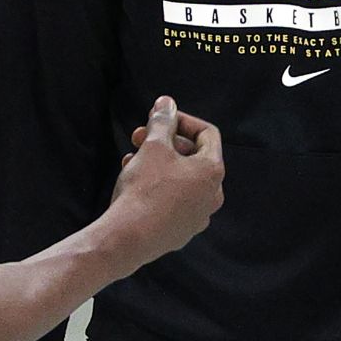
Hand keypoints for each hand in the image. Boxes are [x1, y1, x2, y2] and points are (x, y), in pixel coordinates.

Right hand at [106, 97, 223, 270]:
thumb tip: (166, 103)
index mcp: (213, 171)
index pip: (207, 134)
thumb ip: (163, 122)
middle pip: (193, 157)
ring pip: (180, 179)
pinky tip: (135, 183)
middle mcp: (212, 195)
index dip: (182, 120)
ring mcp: (198, 216)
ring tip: (131, 159)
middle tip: (138, 137)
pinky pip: (173, 200)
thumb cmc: (145, 189)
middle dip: (166, 142)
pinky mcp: (181, 231)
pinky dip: (158, 186)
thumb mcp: (153, 147)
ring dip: (158, 163)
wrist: (128, 237)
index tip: (159, 118)